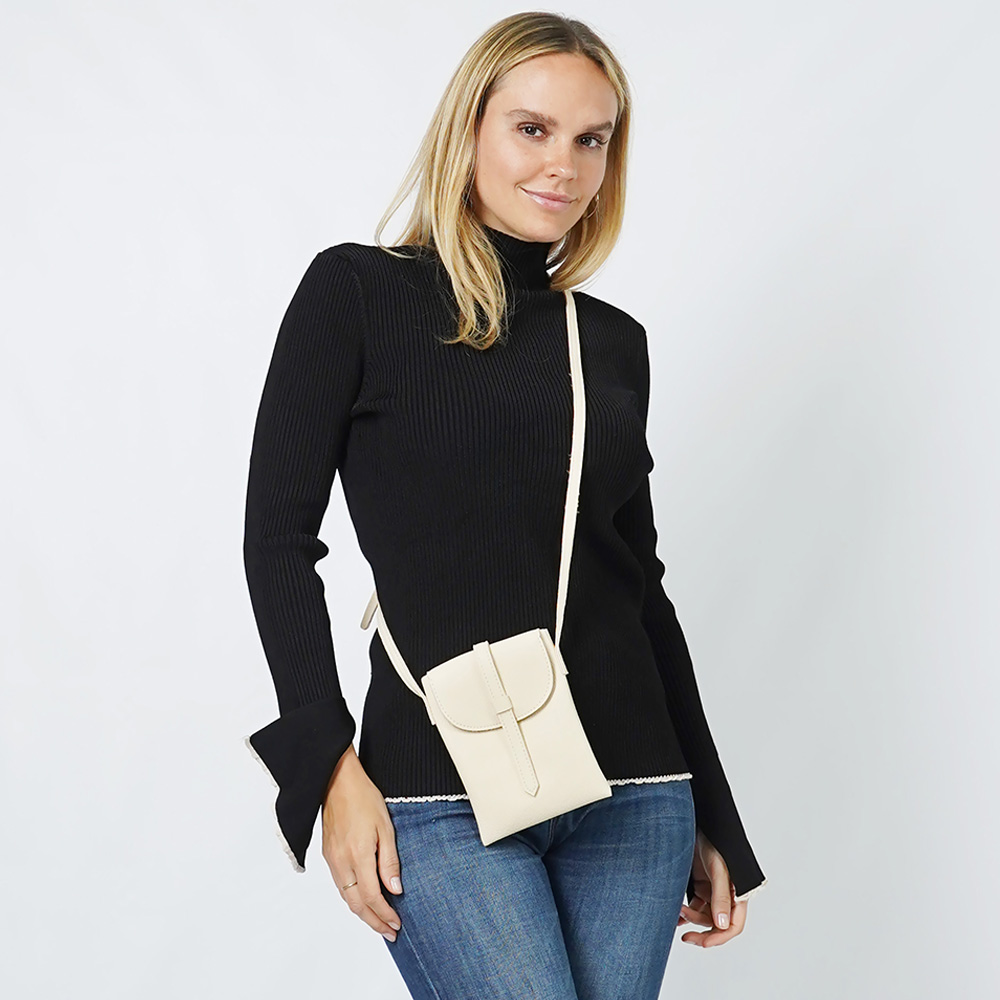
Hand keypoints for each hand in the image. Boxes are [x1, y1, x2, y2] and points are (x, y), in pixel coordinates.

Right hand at [321, 744, 403, 942]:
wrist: (337, 782)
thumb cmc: (364, 798)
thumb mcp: (386, 826)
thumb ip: (390, 860)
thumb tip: (395, 889)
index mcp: (358, 855)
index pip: (373, 897)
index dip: (385, 914)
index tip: (397, 923)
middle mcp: (342, 862)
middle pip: (357, 905)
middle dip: (374, 922)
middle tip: (390, 933)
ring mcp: (332, 860)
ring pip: (346, 898)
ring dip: (363, 914)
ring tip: (378, 923)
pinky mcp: (328, 855)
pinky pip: (339, 886)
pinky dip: (352, 900)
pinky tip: (362, 901)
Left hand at [677, 828, 746, 946]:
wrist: (691, 822)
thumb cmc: (713, 841)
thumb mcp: (718, 869)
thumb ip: (721, 896)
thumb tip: (722, 923)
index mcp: (737, 893)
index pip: (734, 925)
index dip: (719, 937)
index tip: (702, 942)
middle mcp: (726, 895)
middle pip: (717, 924)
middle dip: (702, 931)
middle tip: (686, 937)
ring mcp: (712, 891)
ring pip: (704, 916)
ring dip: (690, 918)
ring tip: (677, 911)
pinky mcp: (700, 885)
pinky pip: (694, 906)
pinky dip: (685, 912)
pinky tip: (675, 915)